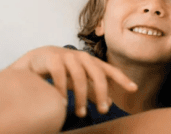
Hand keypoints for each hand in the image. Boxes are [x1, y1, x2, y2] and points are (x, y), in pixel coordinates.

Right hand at [9, 46, 136, 116]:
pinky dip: (62, 90)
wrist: (37, 59)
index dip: (122, 79)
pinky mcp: (53, 59)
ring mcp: (68, 56)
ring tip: (81, 113)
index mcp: (92, 62)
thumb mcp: (80, 81)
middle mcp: (83, 57)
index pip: (110, 70)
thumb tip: (109, 103)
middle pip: (98, 75)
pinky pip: (60, 75)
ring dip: (81, 97)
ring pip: (79, 77)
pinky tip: (63, 103)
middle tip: (103, 111)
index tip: (134, 89)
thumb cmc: (63, 71)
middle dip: (102, 93)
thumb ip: (93, 90)